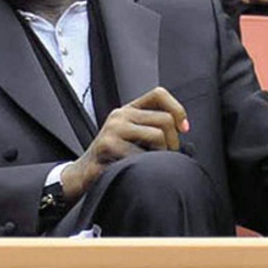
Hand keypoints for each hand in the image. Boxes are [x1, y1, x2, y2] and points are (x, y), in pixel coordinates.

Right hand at [60, 87, 188, 201]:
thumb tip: (182, 129)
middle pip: (165, 119)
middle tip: (166, 155)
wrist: (85, 174)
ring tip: (151, 161)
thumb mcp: (134, 136)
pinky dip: (145, 166)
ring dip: (162, 154)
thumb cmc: (114, 158)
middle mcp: (121, 114)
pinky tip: (135, 168)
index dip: (177, 109)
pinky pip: (142, 155)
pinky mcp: (109, 144)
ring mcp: (114, 128)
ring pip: (158, 136)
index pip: (159, 94)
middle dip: (173, 142)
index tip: (182, 128)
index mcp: (129, 110)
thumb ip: (153, 127)